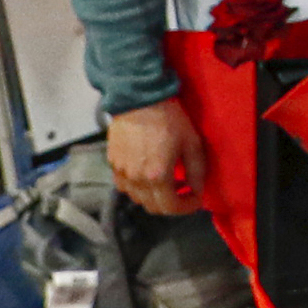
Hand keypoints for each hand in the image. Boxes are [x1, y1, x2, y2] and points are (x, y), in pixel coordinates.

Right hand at [107, 99, 208, 215]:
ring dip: (154, 197)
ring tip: (168, 182)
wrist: (138, 100)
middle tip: (184, 192)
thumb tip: (196, 190)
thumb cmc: (170, 120)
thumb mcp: (192, 144)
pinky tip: (148, 174)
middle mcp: (136, 179)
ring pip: (137, 198)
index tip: (195, 198)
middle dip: (172, 204)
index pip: (170, 207)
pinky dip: (138, 188)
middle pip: (153, 207)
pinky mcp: (111, 164)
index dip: (186, 207)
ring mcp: (121, 173)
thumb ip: (196, 171)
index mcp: (157, 176)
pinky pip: (125, 186)